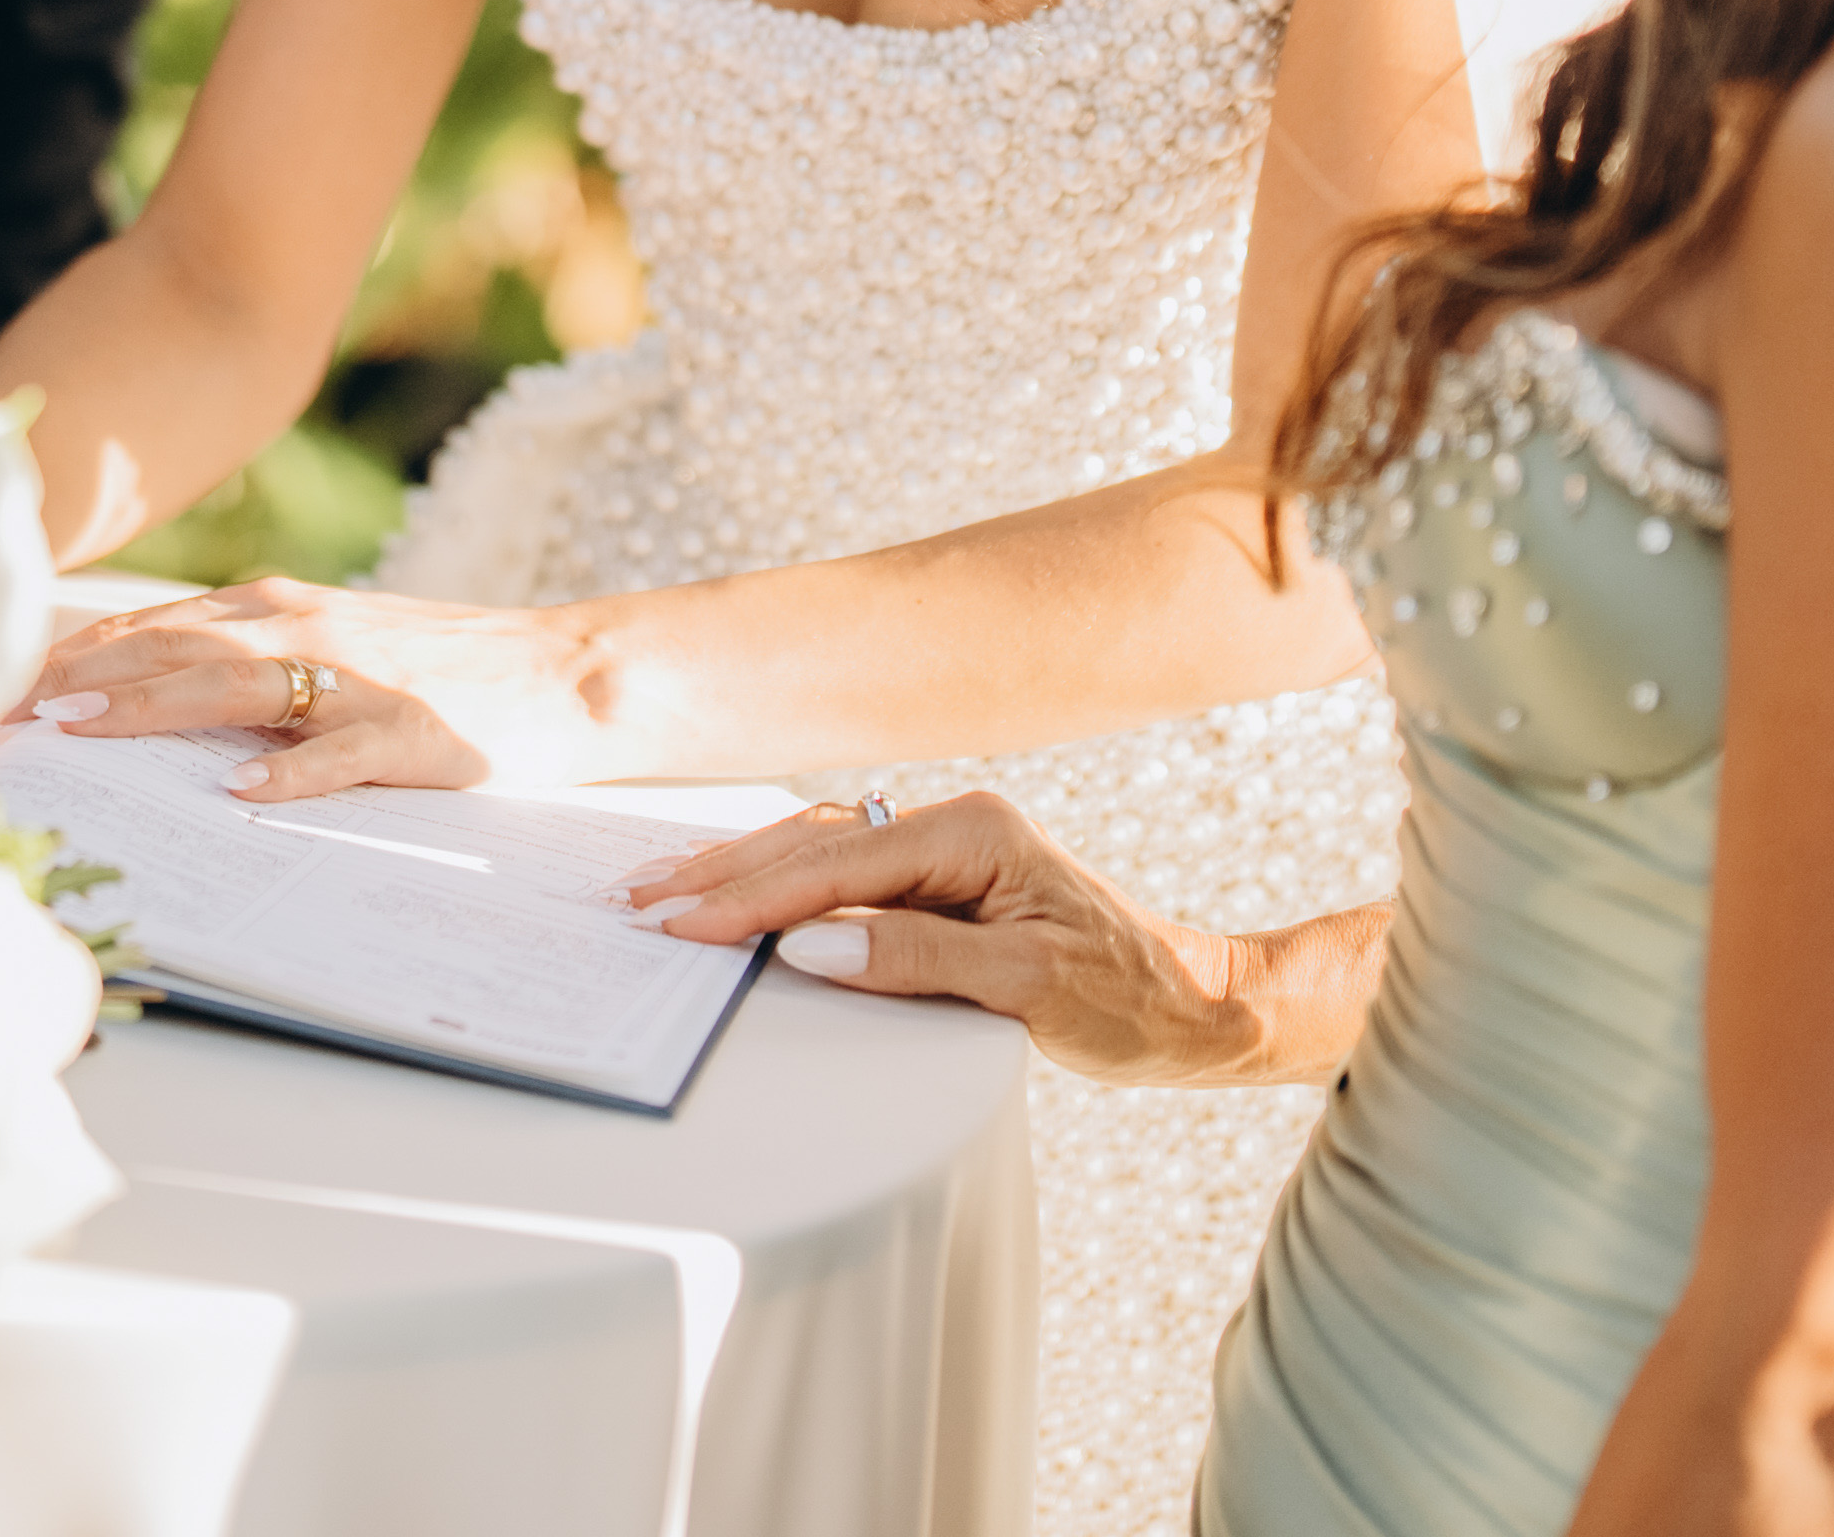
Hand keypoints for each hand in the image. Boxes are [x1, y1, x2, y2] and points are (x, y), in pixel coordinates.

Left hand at [21, 581, 617, 798]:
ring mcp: (360, 679)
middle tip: (0, 710)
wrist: (561, 670)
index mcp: (281, 608)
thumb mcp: (330, 643)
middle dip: (80, 678)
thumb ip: (245, 658)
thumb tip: (139, 693)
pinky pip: (343, 754)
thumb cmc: (438, 666)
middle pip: (173, 646)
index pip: (153, 624)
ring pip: (238, 684)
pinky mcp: (414, 731)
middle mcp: (308, 629)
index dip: (70, 653)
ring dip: (152, 706)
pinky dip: (292, 771)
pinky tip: (243, 792)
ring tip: (83, 732)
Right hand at [619, 788, 1293, 1088]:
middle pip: (815, 840)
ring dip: (741, 869)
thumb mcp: (1028, 985)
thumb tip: (809, 945)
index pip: (839, 864)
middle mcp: (955, 826)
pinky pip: (842, 869)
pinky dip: (781, 879)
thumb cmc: (1128, 997)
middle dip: (724, 870)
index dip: (754, 896)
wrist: (1196, 1007)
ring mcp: (946, 849)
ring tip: (662, 889)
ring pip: (821, 848)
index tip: (682, 923)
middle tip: (638, 899)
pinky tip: (737, 889)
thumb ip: (916, 959)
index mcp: (974, 834)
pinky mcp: (942, 883)